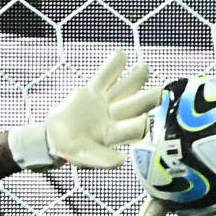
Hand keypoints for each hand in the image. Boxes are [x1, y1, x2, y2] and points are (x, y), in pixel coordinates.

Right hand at [15, 51, 157, 169]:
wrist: (55, 136)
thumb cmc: (71, 149)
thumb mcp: (83, 156)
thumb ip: (101, 158)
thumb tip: (121, 161)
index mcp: (115, 135)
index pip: (133, 129)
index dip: (140, 125)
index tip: (146, 120)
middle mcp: (115, 116)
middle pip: (135, 105)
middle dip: (148, 99)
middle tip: (160, 92)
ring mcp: (106, 101)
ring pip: (125, 87)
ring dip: (136, 78)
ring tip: (144, 68)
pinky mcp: (93, 91)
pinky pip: (104, 75)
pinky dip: (112, 65)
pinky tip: (121, 54)